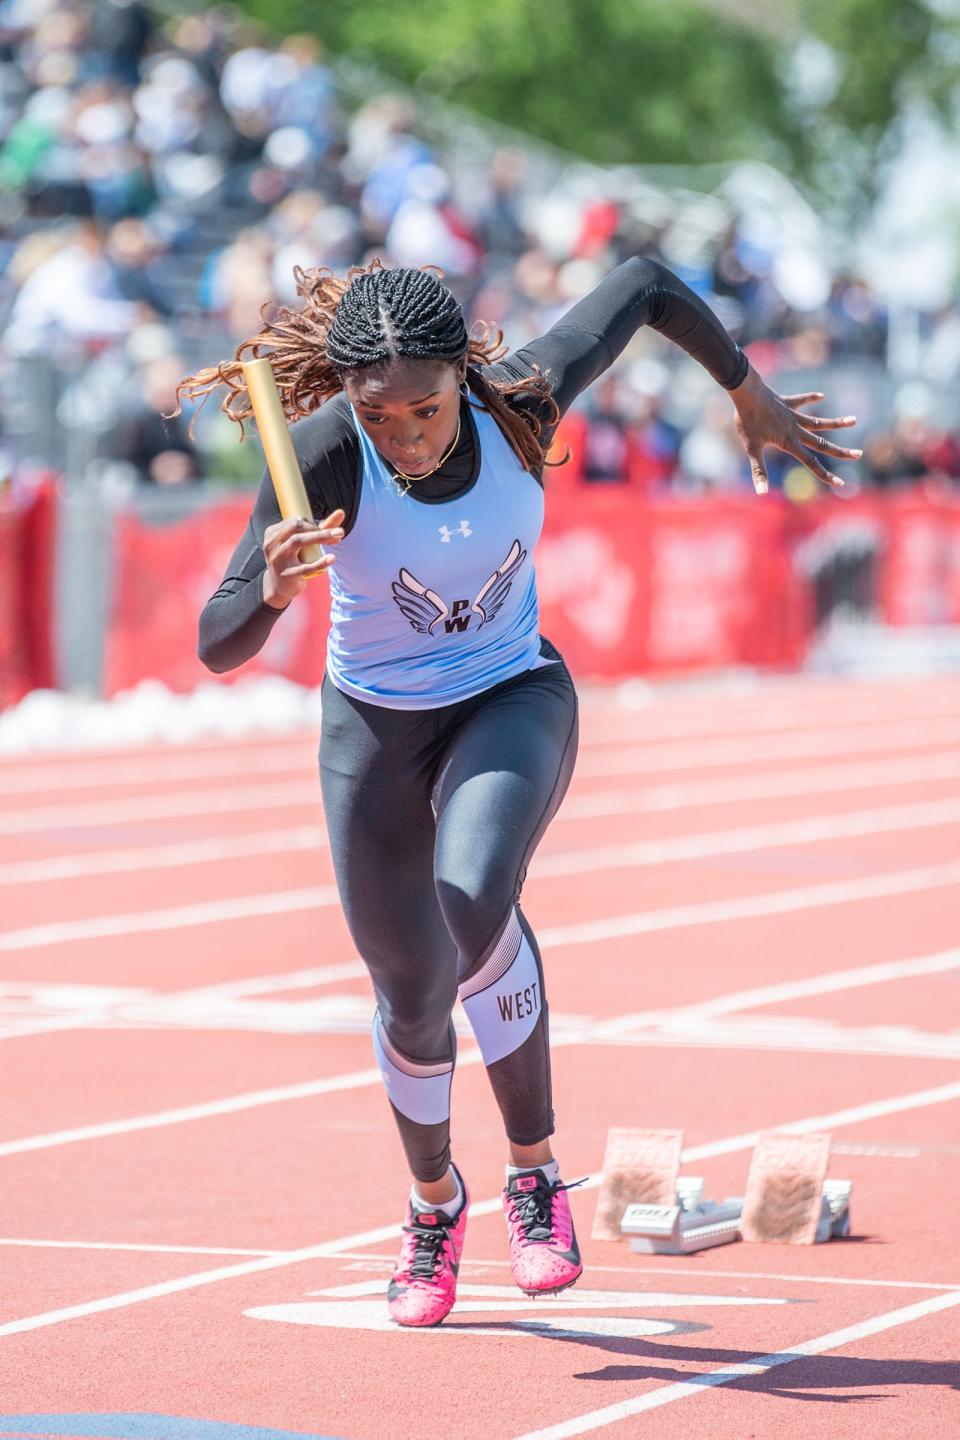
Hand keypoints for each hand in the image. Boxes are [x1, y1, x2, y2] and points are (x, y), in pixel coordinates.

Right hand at [262, 509, 344, 608]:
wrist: (279, 587)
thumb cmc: (293, 560)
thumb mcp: (301, 544)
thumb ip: (321, 528)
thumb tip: (341, 512)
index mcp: (273, 533)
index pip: (295, 521)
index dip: (314, 523)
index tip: (331, 529)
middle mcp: (272, 544)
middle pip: (296, 528)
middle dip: (319, 528)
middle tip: (339, 533)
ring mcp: (278, 560)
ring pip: (297, 542)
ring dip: (320, 537)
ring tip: (337, 538)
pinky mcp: (287, 575)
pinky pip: (304, 568)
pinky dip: (320, 563)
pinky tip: (332, 558)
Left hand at [730, 365, 861, 495]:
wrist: (747, 393)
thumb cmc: (748, 422)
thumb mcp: (751, 448)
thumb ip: (758, 471)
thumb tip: (762, 493)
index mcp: (789, 442)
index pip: (811, 463)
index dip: (825, 475)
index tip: (841, 483)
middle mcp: (795, 429)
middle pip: (822, 443)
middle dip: (841, 451)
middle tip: (859, 454)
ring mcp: (793, 415)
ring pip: (818, 422)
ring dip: (836, 423)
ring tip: (854, 420)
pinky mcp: (787, 402)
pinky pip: (801, 401)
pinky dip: (811, 398)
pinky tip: (822, 396)